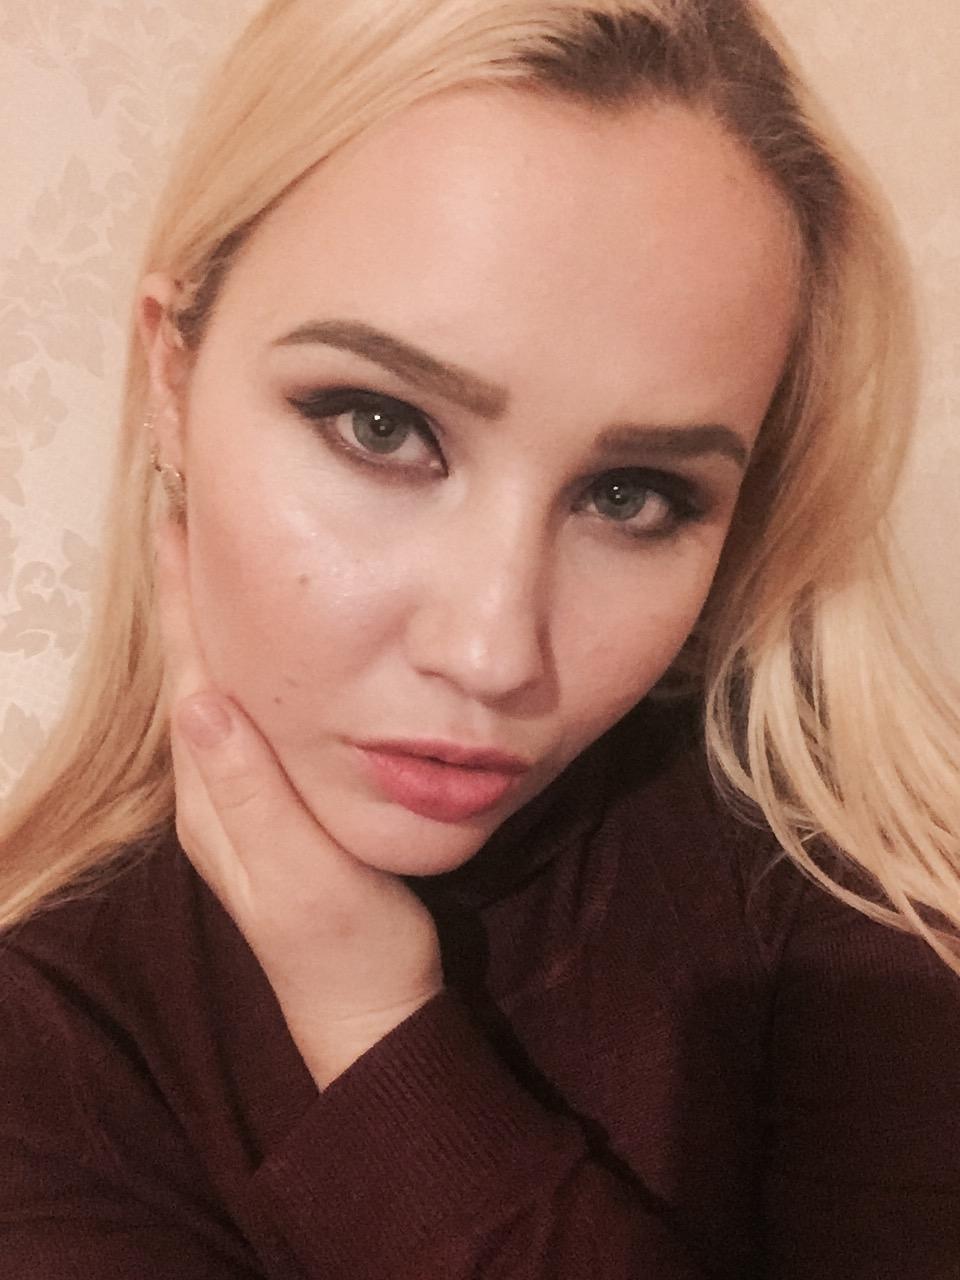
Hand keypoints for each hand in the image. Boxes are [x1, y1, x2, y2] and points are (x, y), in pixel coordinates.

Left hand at [155, 519, 444, 1088]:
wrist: (369, 1013)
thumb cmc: (347, 946)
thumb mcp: (303, 875)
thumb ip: (252, 795)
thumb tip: (201, 701)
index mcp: (215, 799)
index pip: (191, 677)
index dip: (182, 600)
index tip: (176, 521)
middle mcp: (214, 792)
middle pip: (192, 672)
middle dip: (185, 596)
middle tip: (189, 518)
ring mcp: (239, 801)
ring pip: (217, 689)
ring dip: (211, 622)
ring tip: (216, 558)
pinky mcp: (270, 807)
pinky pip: (246, 714)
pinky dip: (246, 663)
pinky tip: (264, 644)